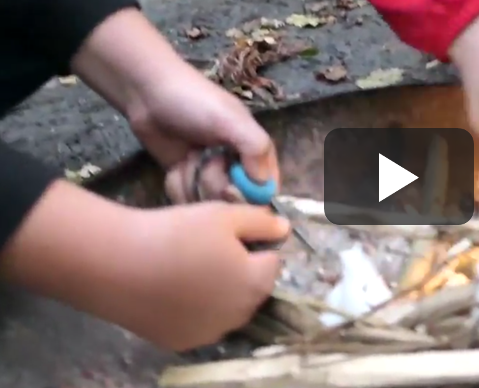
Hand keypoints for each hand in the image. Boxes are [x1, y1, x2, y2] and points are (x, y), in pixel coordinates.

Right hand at [2, 181, 289, 350]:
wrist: (116, 263)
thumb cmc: (176, 232)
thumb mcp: (224, 214)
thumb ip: (261, 222)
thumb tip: (284, 229)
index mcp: (256, 283)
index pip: (272, 262)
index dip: (255, 245)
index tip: (228, 235)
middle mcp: (240, 315)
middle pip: (251, 288)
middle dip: (240, 270)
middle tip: (206, 249)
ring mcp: (211, 332)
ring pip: (227, 307)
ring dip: (219, 292)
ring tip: (188, 268)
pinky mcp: (182, 342)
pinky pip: (200, 323)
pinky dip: (194, 309)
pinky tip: (172, 290)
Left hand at [127, 66, 278, 202]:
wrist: (149, 94)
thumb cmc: (197, 102)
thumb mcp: (232, 120)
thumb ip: (256, 149)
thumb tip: (263, 186)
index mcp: (257, 154)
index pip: (265, 192)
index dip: (249, 198)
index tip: (228, 189)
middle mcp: (238, 169)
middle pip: (235, 203)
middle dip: (215, 185)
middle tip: (204, 159)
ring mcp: (211, 177)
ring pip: (209, 204)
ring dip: (194, 183)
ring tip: (188, 158)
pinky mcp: (188, 181)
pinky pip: (188, 200)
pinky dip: (179, 185)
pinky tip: (176, 167)